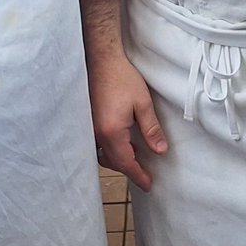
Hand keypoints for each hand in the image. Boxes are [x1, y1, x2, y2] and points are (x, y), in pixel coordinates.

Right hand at [86, 47, 165, 190]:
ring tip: (132, 158)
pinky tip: (118, 144)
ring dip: (117, 160)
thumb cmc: (121, 78)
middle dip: (129, 170)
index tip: (148, 184)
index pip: (126, 163)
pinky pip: (96, 145)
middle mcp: (97, 134)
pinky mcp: (86, 121)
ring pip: (102, 155)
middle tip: (144, 174)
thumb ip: (151, 129)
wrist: (100, 60)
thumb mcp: (142, 103)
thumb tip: (160, 150)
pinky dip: (107, 150)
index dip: (138, 175)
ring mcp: (89, 128)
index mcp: (112, 132)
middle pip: (113, 161)